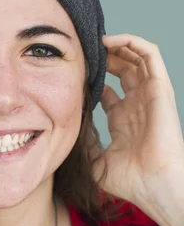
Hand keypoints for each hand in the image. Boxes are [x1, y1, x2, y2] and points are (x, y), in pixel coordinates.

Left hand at [89, 33, 183, 205]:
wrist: (153, 184)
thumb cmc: (130, 180)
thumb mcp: (96, 160)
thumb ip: (84, 144)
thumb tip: (66, 131)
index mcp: (123, 121)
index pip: (108, 92)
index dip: (92, 80)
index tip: (74, 73)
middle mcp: (137, 105)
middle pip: (122, 71)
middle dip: (103, 59)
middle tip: (84, 52)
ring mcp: (149, 95)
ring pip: (136, 58)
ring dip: (117, 46)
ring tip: (97, 40)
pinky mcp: (160, 88)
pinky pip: (150, 54)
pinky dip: (132, 42)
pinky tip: (110, 41)